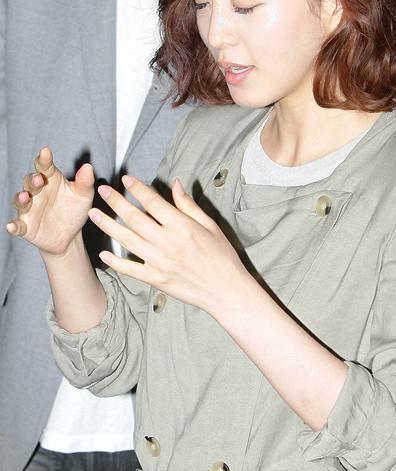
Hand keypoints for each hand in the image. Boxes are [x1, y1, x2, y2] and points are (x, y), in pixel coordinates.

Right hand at [6, 148, 94, 257]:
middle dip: (33, 180)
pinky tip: (11, 226)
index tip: (45, 152)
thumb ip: (85, 182)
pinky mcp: (27, 226)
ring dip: (21, 198)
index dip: (44, 159)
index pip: (45, 166)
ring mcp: (30, 209)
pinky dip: (13, 226)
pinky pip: (18, 226)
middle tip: (39, 178)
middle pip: (30, 182)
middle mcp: (37, 192)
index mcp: (50, 180)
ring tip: (26, 197)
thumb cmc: (75, 210)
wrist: (71, 235)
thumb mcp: (84, 196)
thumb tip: (88, 167)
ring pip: (21, 201)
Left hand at [88, 175, 250, 315]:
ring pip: (128, 240)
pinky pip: (131, 269)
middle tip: (103, 191)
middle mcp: (168, 244)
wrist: (226, 291)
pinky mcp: (156, 279)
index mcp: (183, 228)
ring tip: (94, 214)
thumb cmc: (222, 257)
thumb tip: (175, 185)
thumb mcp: (210, 226)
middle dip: (116, 202)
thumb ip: (189, 206)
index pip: (154, 203)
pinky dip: (115, 262)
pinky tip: (103, 253)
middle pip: (135, 218)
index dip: (138, 189)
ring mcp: (160, 263)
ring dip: (109, 226)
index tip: (126, 179)